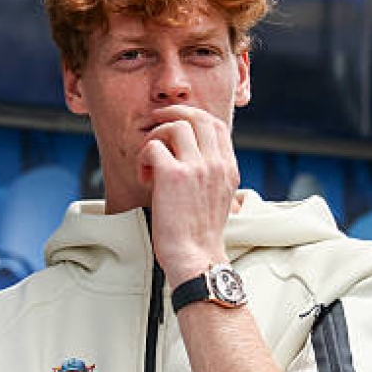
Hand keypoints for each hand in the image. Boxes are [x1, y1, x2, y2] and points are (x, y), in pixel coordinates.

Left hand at [137, 106, 238, 282]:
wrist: (195, 256)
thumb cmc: (199, 233)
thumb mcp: (219, 198)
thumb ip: (211, 174)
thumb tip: (193, 156)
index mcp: (228, 168)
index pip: (216, 124)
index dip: (193, 116)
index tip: (175, 124)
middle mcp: (216, 163)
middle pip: (197, 116)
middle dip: (172, 115)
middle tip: (155, 128)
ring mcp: (196, 168)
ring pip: (174, 126)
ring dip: (155, 138)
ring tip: (149, 164)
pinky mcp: (173, 176)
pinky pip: (153, 147)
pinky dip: (143, 157)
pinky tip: (144, 178)